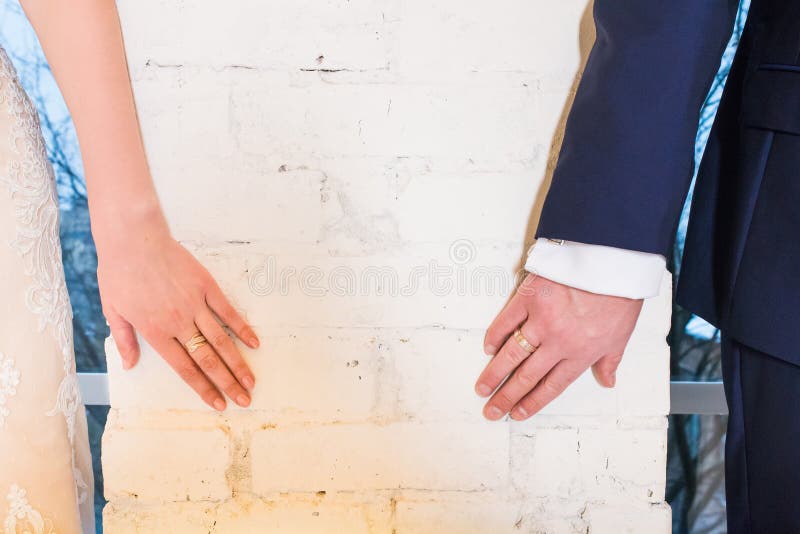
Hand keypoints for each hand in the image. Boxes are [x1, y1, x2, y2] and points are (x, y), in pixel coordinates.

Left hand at [95, 216, 259, 410]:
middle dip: (227, 383)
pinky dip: (242, 328)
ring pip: (222, 340)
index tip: (218, 403)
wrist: (134, 238)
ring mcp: (195, 304)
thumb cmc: (119, 271)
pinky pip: (228, 312)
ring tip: (252, 381)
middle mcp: (179, 322)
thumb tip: (129, 365)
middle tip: (244, 400)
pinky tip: (254, 343)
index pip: (185, 368)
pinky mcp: (206, 287)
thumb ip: (124, 339)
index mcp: (156, 332)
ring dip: (238, 363)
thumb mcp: (113, 309)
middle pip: (208, 360)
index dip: (203, 388)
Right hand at [476, 273, 642, 420]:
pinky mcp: (529, 298)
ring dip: (494, 373)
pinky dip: (495, 336)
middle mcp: (558, 342)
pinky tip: (488, 349)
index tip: (518, 413)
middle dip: (506, 397)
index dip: (533, 403)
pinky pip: (506, 321)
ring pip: (512, 354)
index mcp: (581, 353)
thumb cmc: (619, 294)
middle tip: (492, 410)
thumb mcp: (622, 334)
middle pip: (527, 376)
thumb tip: (607, 380)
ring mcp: (541, 320)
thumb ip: (610, 360)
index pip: (551, 386)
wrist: (611, 260)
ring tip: (482, 387)